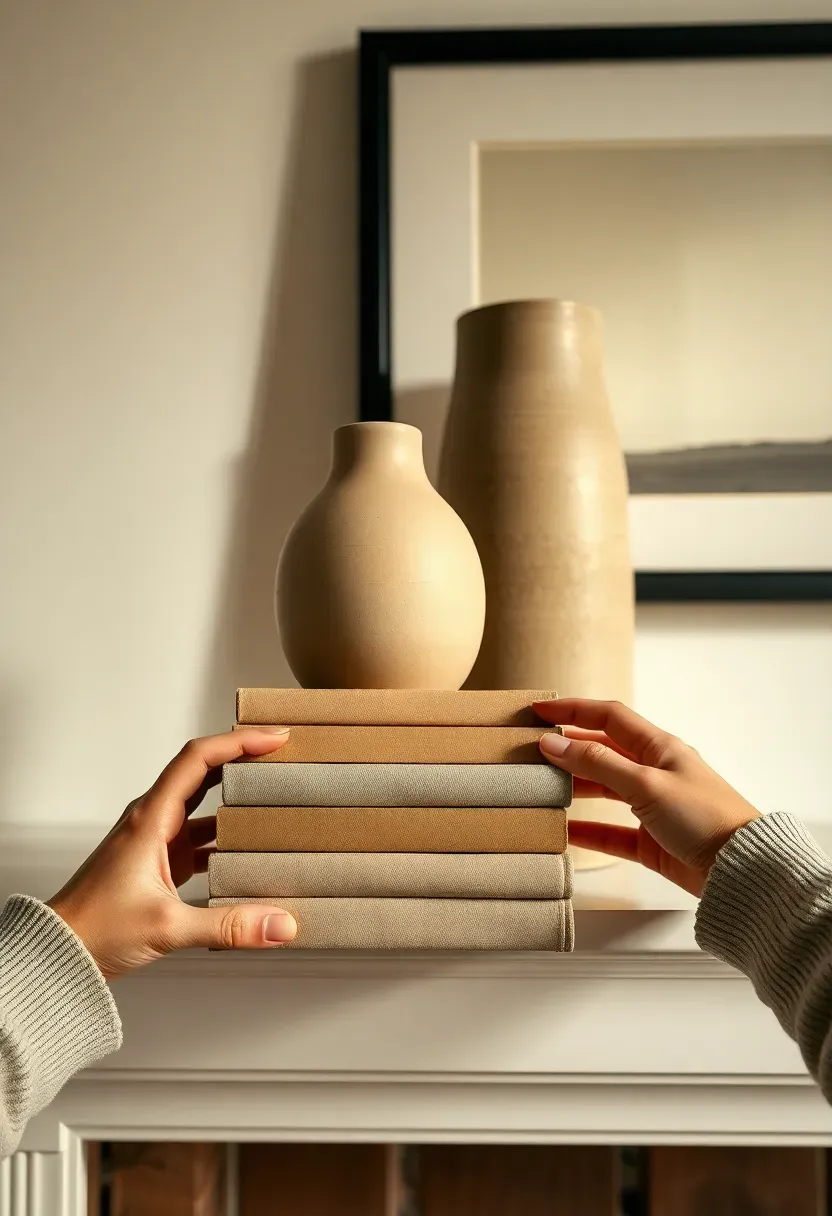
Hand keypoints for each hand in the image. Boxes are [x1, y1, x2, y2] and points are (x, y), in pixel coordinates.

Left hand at [48, 728, 296, 978]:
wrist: (60, 952)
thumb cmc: (94, 928)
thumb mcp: (168, 926)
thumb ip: (228, 926)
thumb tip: (279, 924)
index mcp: (150, 818)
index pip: (198, 759)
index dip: (238, 742)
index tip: (273, 739)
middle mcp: (154, 820)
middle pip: (204, 772)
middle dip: (243, 758)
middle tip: (281, 755)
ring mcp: (157, 840)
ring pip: (204, 805)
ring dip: (237, 798)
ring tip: (274, 797)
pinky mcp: (161, 862)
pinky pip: (201, 837)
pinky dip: (227, 838)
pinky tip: (250, 851)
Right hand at [534, 698, 759, 894]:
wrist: (740, 869)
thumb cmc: (703, 817)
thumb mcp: (646, 784)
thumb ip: (598, 764)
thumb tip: (555, 744)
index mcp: (660, 748)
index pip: (609, 717)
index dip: (573, 710)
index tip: (539, 711)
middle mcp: (655, 772)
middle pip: (603, 751)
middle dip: (569, 747)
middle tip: (531, 749)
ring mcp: (653, 807)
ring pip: (605, 789)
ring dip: (575, 786)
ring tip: (540, 786)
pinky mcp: (651, 841)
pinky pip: (612, 831)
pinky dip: (588, 830)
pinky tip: (564, 832)